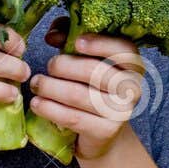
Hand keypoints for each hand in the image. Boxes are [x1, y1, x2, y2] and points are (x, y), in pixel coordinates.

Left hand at [31, 19, 145, 159]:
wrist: (102, 133)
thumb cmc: (92, 89)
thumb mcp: (84, 60)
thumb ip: (71, 38)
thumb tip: (53, 34)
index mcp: (132, 66)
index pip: (124, 50)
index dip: (100, 44)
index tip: (76, 42)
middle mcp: (132, 88)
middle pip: (96, 72)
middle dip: (64, 66)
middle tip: (47, 67)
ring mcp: (121, 112)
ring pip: (80, 95)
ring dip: (51, 87)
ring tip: (36, 84)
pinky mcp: (106, 131)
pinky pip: (73, 118)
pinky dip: (51, 109)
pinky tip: (37, 104)